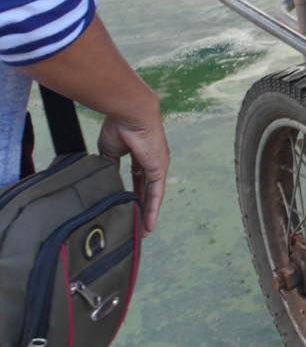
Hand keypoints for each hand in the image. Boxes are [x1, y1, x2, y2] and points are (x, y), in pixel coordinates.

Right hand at [96, 100, 168, 234]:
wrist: (130, 114)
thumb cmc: (119, 127)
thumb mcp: (110, 151)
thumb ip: (110, 166)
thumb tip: (106, 180)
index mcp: (140, 156)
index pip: (137, 179)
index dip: (132, 193)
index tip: (126, 206)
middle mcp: (152, 162)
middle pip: (146, 190)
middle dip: (141, 207)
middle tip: (135, 225)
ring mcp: (157, 166)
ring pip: (152, 195)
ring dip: (147, 214)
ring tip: (142, 231)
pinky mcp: (159, 169)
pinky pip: (156, 194)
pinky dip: (152, 210)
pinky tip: (148, 224)